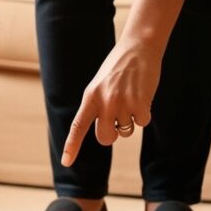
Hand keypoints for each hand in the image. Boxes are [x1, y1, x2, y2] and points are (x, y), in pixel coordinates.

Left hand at [61, 39, 160, 166]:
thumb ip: (97, 106)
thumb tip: (105, 133)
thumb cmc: (118, 68)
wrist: (138, 48)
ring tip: (131, 98)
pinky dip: (144, 113)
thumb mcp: (100, 85)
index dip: (72, 146)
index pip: (78, 126)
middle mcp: (104, 102)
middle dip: (113, 134)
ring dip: (131, 120)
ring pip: (126, 131)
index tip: (66, 163)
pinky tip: (143, 96)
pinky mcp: (140, 102)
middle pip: (105, 137)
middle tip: (118, 120)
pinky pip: (142, 122)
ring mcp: (122, 103)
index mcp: (90, 97)